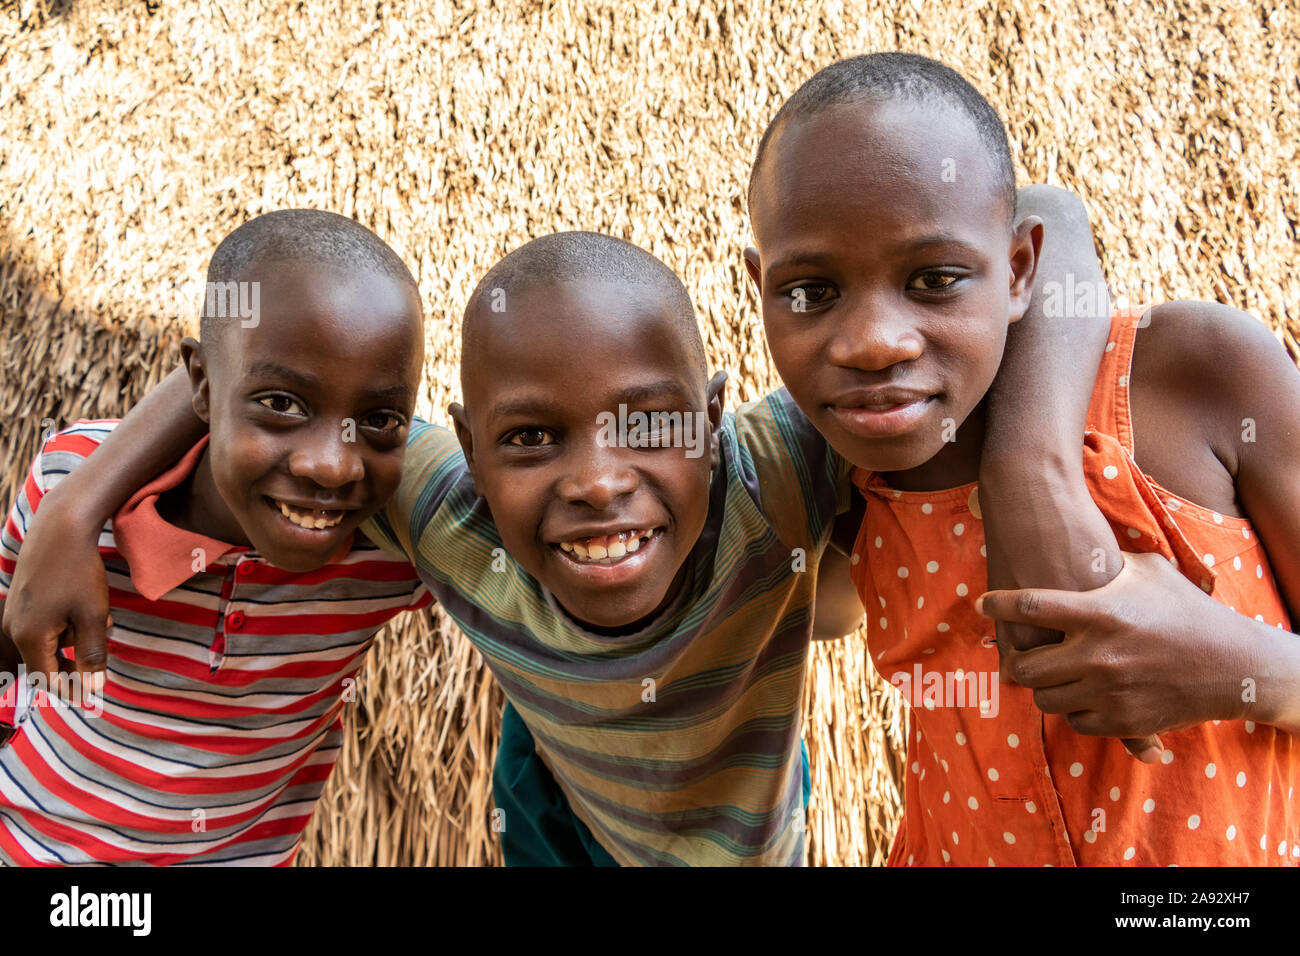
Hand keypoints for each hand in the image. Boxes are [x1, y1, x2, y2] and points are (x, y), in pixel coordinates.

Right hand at [2, 484, 111, 693]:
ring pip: (49, 642)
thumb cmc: (77, 572)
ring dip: (77, 636)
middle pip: (47, 663)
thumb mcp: (92, 616)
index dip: (71, 689)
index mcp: (29, 638)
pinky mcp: (22, 603)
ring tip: (100, 614)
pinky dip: (68, 621)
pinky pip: (44, 625)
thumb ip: (91, 655)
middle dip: (77, 657)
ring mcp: (14, 615)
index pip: (47, 681)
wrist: (60, 529)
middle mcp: (13, 630)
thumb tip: (92, 689)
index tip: (95, 695)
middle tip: (103, 642)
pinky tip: (86, 605)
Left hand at [977, 476, 1159, 758]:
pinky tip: (1081, 695)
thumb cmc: (1187, 610)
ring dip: (1043, 688)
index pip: (1029, 606)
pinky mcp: (1122, 721)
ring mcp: (1108, 690)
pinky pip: (1075, 720)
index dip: (998, 604)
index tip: (984, 603)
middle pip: (1024, 665)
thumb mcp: (1146, 573)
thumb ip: (1104, 565)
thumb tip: (1073, 549)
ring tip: (1050, 675)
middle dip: (1015, 661)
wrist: (1232, 664)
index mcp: (1099, 611)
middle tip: (1018, 655)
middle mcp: (1097, 653)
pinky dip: (1073, 709)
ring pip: (1044, 698)